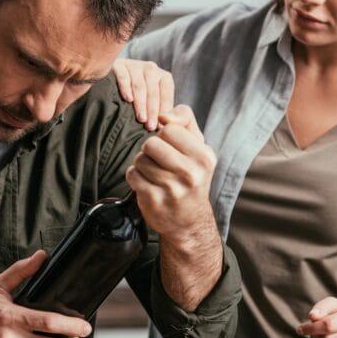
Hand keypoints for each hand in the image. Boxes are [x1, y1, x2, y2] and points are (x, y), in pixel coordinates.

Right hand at [112, 58, 174, 130]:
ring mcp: (135, 66)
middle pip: (153, 91)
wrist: (116, 82)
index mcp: (164, 77)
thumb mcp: (157, 102)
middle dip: (152, 110)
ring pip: (139, 86)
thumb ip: (167, 112)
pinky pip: (124, 77)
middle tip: (150, 126)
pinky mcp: (119, 66)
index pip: (166, 94)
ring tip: (141, 118)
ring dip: (141, 103)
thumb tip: (165, 126)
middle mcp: (151, 69)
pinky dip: (126, 88)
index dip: (163, 111)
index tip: (159, 127)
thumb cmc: (141, 99)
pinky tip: (128, 99)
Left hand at [125, 105, 216, 245]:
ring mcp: (172, 189)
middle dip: (150, 150)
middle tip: (159, 161)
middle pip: (151, 143)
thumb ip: (185, 120)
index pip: (170, 129)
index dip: (165, 136)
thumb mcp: (197, 146)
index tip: (171, 149)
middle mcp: (191, 174)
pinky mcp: (153, 201)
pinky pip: (132, 175)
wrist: (189, 220)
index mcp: (204, 157)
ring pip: (140, 159)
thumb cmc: (191, 174)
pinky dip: (135, 177)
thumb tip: (163, 116)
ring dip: (142, 164)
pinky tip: (147, 184)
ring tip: (154, 174)